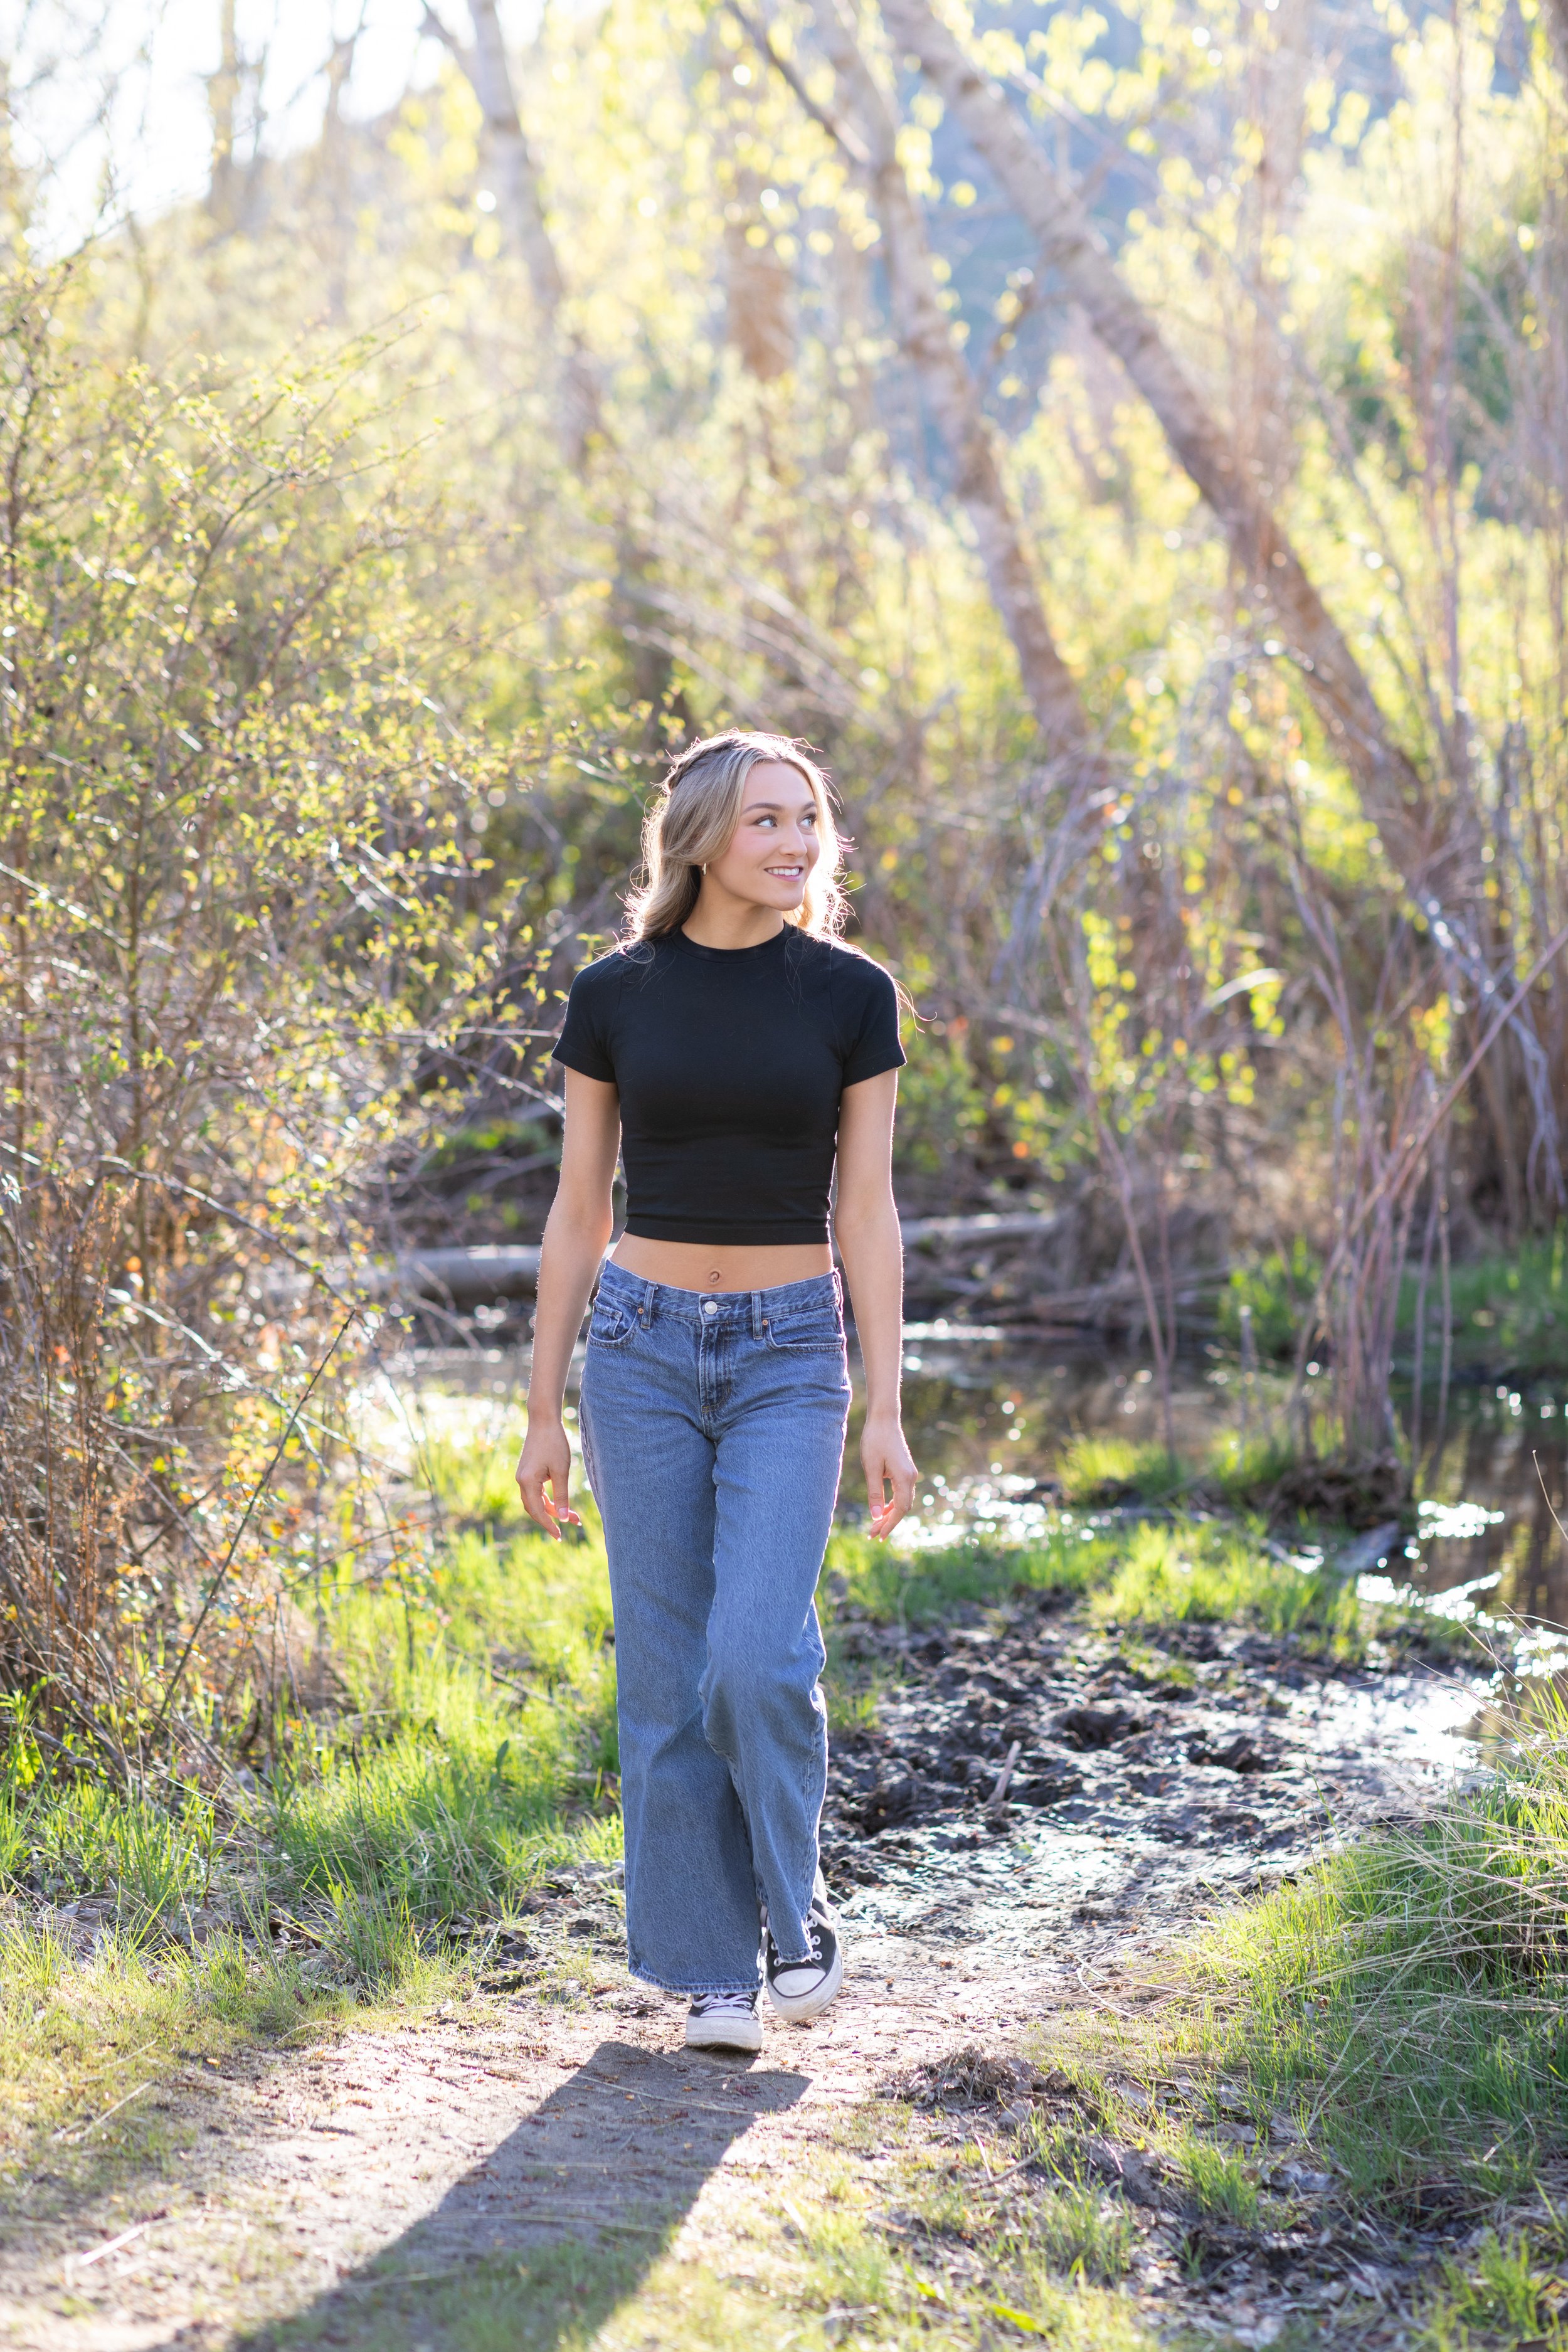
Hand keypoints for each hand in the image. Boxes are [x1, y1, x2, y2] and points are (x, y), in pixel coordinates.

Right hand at [515, 1415, 581, 1540]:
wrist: (543, 1420)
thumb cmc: (554, 1443)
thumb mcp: (561, 1470)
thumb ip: (562, 1495)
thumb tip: (564, 1517)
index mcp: (527, 1482)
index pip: (538, 1511)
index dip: (549, 1525)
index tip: (560, 1536)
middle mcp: (521, 1481)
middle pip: (535, 1509)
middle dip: (554, 1519)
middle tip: (574, 1523)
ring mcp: (523, 1476)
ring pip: (536, 1501)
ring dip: (553, 1509)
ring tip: (573, 1515)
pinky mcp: (527, 1472)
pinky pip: (536, 1492)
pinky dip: (548, 1499)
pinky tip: (561, 1502)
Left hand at [861, 1409, 916, 1541]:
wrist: (883, 1419)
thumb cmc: (875, 1440)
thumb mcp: (871, 1468)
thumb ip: (875, 1493)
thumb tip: (876, 1516)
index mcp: (904, 1478)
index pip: (899, 1509)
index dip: (889, 1524)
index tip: (877, 1535)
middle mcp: (911, 1477)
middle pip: (903, 1508)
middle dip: (888, 1522)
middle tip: (872, 1534)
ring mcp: (909, 1473)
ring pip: (903, 1501)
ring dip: (890, 1514)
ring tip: (875, 1526)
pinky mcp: (905, 1470)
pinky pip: (901, 1493)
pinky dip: (892, 1503)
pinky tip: (882, 1510)